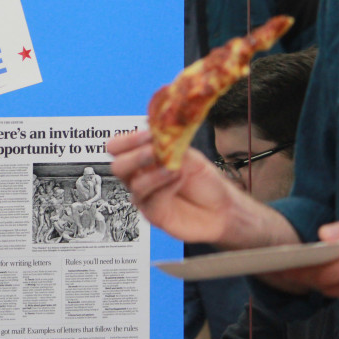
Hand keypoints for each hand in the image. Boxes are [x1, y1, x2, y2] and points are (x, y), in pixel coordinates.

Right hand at [106, 129, 244, 244]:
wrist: (221, 207)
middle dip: (135, 156)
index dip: (128, 140)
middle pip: (117, 166)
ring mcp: (145, 196)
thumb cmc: (203, 181)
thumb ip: (170, 142)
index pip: (118, 147)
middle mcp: (139, 177)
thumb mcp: (189, 154)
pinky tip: (179, 180)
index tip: (148, 135)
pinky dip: (166, 186)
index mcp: (143, 157)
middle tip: (154, 152)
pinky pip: (151, 199)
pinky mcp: (153, 214)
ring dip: (155, 173)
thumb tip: (155, 125)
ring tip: (175, 168)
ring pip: (134, 184)